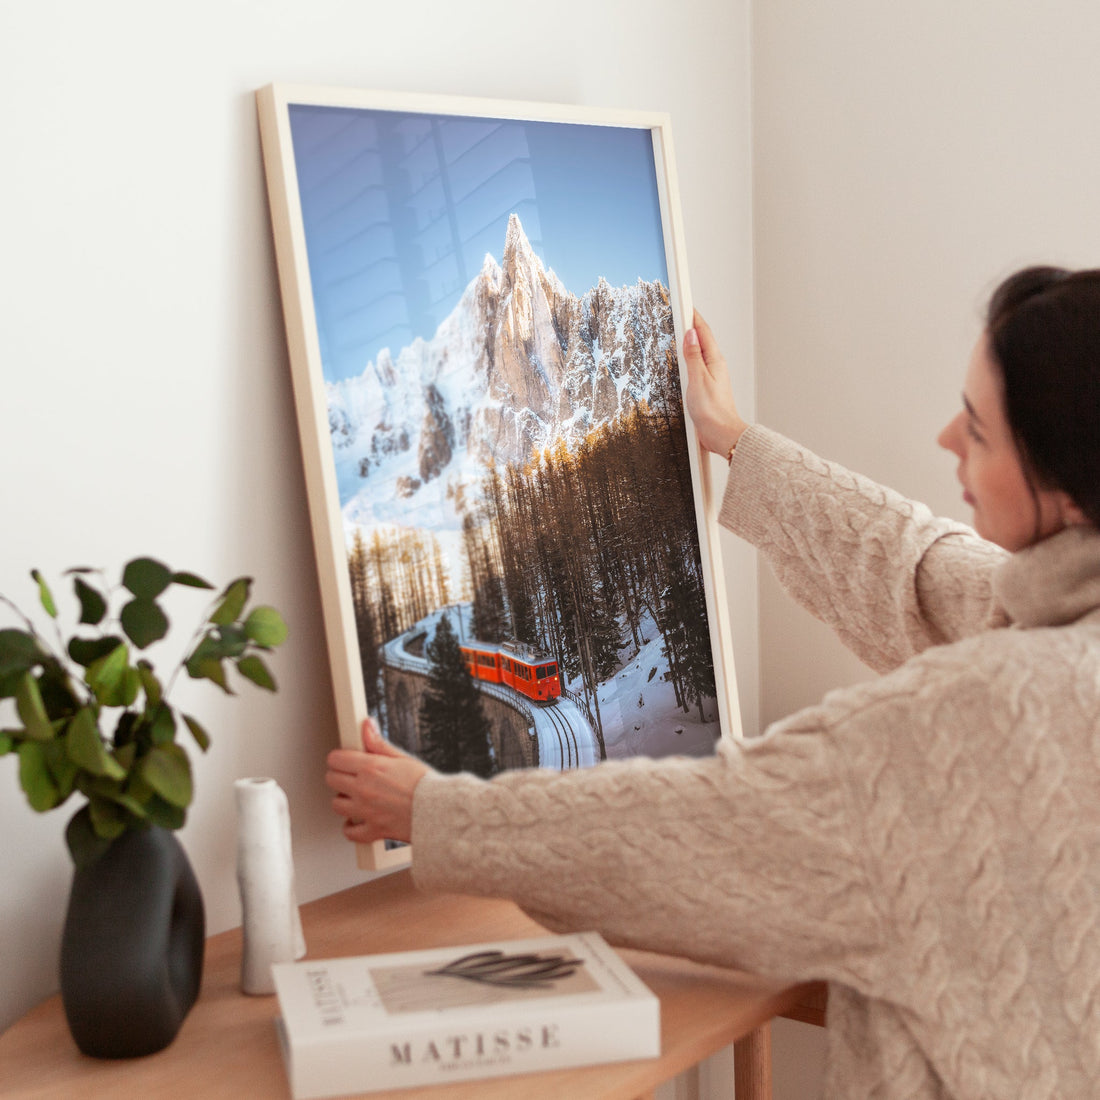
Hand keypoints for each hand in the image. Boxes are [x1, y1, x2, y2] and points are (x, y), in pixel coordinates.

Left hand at [325, 718, 429, 844]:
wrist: (440, 811)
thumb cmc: (426, 785)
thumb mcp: (402, 758)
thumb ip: (378, 743)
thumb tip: (366, 726)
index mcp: (371, 768)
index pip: (336, 759)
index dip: (340, 758)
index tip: (345, 760)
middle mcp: (364, 789)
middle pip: (331, 780)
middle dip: (339, 776)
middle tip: (351, 776)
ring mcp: (366, 811)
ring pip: (336, 805)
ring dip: (344, 800)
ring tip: (356, 797)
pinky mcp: (373, 829)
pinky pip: (350, 832)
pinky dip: (351, 827)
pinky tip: (357, 820)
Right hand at [682, 310, 748, 456]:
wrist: (722, 434)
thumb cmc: (713, 411)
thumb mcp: (698, 380)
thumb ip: (693, 356)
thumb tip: (690, 334)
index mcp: (714, 361)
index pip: (703, 332)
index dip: (693, 316)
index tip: (685, 303)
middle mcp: (715, 366)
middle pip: (702, 339)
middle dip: (691, 324)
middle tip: (681, 310)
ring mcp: (711, 376)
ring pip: (700, 352)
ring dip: (691, 340)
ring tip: (681, 329)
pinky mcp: (707, 387)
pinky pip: (697, 365)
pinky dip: (690, 357)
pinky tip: (684, 359)